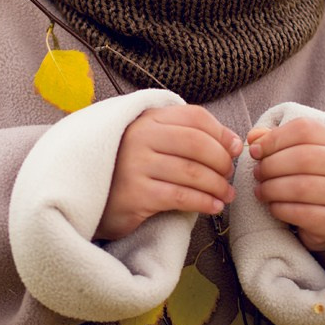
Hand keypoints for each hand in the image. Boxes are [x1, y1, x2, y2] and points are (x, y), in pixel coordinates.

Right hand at [96, 105, 241, 240]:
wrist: (90, 199)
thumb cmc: (130, 171)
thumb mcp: (153, 144)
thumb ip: (186, 136)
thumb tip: (234, 143)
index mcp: (146, 119)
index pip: (195, 117)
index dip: (221, 133)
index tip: (234, 150)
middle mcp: (140, 137)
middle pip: (198, 144)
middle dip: (222, 162)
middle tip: (229, 177)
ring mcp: (136, 165)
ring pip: (193, 172)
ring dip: (217, 186)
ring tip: (226, 196)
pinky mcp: (136, 194)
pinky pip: (182, 196)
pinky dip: (204, 203)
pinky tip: (213, 207)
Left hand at [247, 118, 324, 268]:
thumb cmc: (306, 176)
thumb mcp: (294, 152)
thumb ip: (274, 140)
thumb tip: (254, 137)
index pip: (304, 129)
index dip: (274, 138)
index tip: (255, 151)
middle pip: (303, 157)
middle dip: (271, 165)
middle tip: (257, 173)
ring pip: (301, 187)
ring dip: (272, 188)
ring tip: (261, 190)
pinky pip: (301, 213)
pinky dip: (279, 208)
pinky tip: (272, 206)